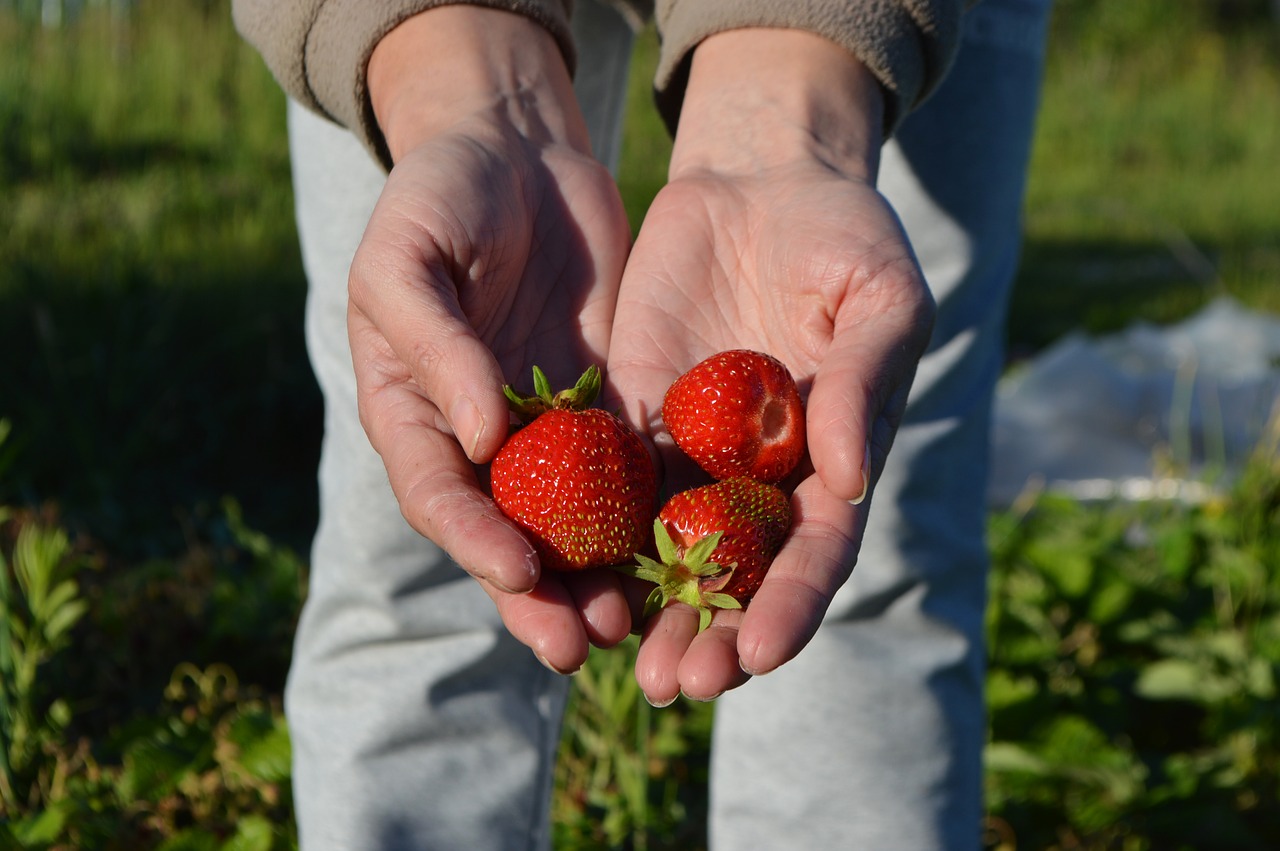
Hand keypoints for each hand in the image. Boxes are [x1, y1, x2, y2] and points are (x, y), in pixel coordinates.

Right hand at [349, 7, 634, 672]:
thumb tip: (482, 437)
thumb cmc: (440, 194)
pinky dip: (643, 519)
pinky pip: (623, 473)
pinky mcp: (601, 406)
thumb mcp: (411, 256)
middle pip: (504, 532)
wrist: (516, 151)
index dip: (473, 539)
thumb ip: (437, 344)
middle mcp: (475, 438)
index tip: (520, 570)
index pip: (438, 493)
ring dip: (595, 577)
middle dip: (539, 594)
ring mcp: (541, 428)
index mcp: (412, 410)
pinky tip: (676, 555)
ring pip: (568, 522)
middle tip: (582, 644)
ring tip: (633, 624)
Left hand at [606, 30, 936, 703]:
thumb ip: (865, 384)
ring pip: (665, 549)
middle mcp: (758, 475)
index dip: (790, 606)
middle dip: (708, 633)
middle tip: (676, 684)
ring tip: (613, 661)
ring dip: (643, 610)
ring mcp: (692, 452)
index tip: (758, 654)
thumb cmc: (843, 235)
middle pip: (735, 574)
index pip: (815, 553)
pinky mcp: (632, 418)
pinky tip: (556, 576)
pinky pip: (604, 485)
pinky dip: (585, 534)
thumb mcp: (878, 296)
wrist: (760, 178)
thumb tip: (849, 481)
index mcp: (831, 461)